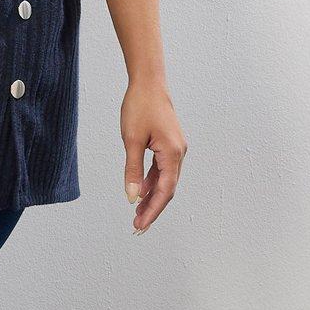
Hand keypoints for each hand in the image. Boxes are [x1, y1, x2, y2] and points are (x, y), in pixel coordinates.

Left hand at [121, 81, 186, 232]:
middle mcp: (179, 153)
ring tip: (138, 214)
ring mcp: (176, 149)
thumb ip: (133, 170)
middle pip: (168, 189)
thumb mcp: (131, 140)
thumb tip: (132, 197)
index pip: (164, 191)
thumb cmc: (139, 107)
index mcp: (173, 153)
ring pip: (165, 180)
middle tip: (137, 226)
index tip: (139, 225)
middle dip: (153, 209)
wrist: (148, 82)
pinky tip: (142, 192)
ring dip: (152, 197)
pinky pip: (162, 169)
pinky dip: (152, 182)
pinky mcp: (169, 144)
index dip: (152, 211)